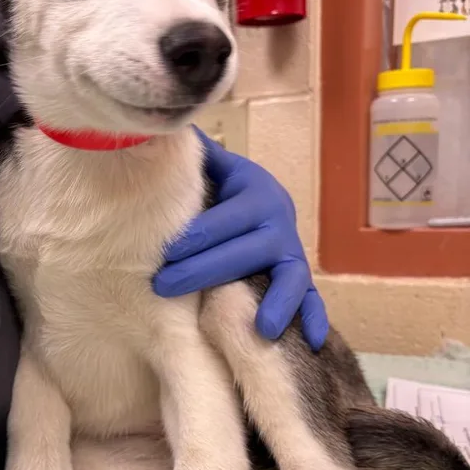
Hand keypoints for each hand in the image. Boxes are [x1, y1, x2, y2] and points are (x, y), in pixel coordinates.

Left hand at [153, 128, 328, 350]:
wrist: (258, 201)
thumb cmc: (225, 188)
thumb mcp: (215, 168)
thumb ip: (195, 156)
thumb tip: (156, 128)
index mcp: (256, 192)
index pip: (226, 218)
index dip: (197, 236)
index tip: (166, 253)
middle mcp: (279, 221)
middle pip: (248, 251)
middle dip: (204, 271)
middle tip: (164, 287)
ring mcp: (292, 251)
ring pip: (289, 277)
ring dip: (278, 302)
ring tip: (261, 329)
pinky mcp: (299, 277)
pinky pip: (312, 299)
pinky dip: (313, 318)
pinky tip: (311, 341)